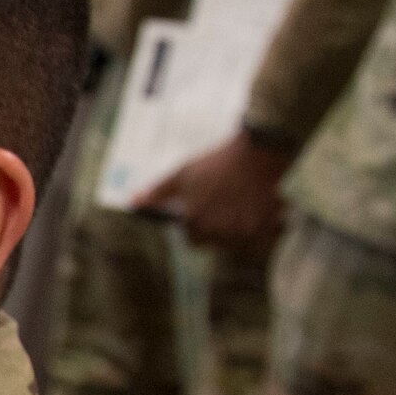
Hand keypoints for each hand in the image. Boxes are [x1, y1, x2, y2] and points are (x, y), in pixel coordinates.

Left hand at [133, 130, 292, 250]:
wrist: (255, 152)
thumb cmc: (215, 163)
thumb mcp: (181, 175)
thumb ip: (156, 193)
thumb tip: (132, 202)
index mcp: (194, 222)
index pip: (192, 240)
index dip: (198, 226)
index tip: (208, 211)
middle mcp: (216, 231)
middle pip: (215, 243)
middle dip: (220, 229)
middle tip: (227, 206)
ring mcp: (240, 231)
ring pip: (237, 242)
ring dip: (241, 229)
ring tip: (243, 204)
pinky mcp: (263, 227)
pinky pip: (261, 239)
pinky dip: (262, 228)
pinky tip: (260, 209)